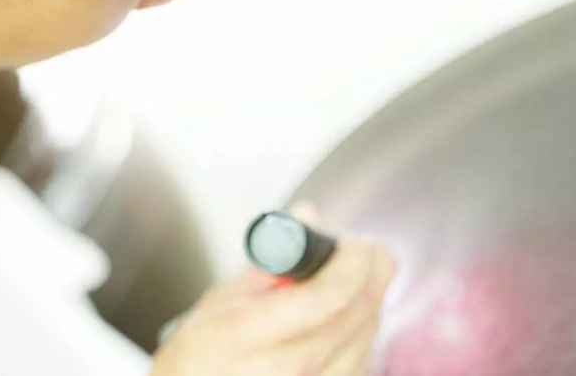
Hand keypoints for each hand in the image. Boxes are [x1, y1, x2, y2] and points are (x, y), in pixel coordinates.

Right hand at [151, 209, 395, 375]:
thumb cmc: (204, 353)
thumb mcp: (220, 299)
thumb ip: (270, 257)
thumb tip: (307, 215)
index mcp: (247, 333)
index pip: (328, 296)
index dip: (352, 260)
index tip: (350, 240)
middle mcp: (286, 368)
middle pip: (359, 311)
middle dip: (371, 268)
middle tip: (361, 247)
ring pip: (369, 332)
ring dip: (369, 295)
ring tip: (345, 278)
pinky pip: (366, 354)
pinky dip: (362, 325)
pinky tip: (341, 315)